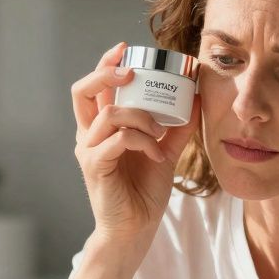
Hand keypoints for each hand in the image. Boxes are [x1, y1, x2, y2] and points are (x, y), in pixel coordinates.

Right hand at [71, 41, 200, 243]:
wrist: (135, 230)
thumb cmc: (143, 192)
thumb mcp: (164, 152)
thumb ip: (176, 128)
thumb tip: (196, 99)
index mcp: (101, 128)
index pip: (94, 87)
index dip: (106, 63)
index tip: (126, 49)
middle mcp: (89, 135)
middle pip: (82, 91)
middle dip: (106, 73)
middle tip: (132, 73)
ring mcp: (89, 151)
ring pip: (109, 115)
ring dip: (140, 117)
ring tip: (159, 132)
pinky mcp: (95, 167)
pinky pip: (118, 140)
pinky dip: (142, 141)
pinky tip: (157, 155)